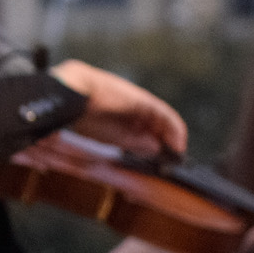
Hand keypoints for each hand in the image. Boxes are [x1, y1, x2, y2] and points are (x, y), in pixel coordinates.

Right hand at [49, 60, 188, 158]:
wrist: (76, 94)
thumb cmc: (85, 115)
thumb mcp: (112, 137)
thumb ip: (134, 142)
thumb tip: (155, 148)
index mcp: (122, 115)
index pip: (145, 130)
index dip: (155, 143)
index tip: (162, 159)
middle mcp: (134, 107)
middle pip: (156, 125)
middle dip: (165, 142)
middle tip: (172, 159)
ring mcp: (140, 103)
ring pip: (163, 120)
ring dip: (172, 137)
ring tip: (177, 154)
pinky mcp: (145, 100)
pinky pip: (166, 116)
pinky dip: (174, 130)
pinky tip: (177, 144)